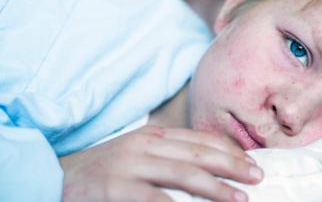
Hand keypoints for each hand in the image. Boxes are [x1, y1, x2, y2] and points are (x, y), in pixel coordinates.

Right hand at [60, 125, 262, 201]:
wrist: (56, 176)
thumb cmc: (105, 169)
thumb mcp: (139, 154)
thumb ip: (169, 156)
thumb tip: (205, 167)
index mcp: (152, 135)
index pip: (199, 138)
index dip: (228, 149)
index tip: (251, 160)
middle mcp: (144, 145)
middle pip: (197, 153)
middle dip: (231, 165)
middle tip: (257, 176)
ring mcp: (129, 165)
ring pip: (182, 173)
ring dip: (214, 187)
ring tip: (239, 197)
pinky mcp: (114, 187)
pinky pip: (153, 199)